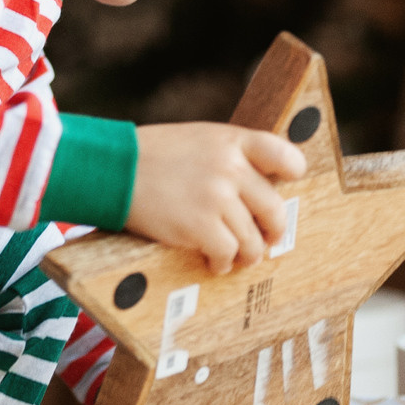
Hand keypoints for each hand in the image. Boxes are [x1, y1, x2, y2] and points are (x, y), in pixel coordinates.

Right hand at [128, 123, 304, 273]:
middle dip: (273, 231)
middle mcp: (231, 168)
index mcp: (232, 141)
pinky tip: (215, 262)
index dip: (292, 174)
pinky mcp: (200, 226)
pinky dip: (224, 263)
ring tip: (237, 257)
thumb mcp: (198, 140)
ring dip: (248, 254)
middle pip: (275, 209)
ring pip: (253, 240)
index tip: (286, 187)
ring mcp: (217, 198)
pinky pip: (229, 254)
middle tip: (267, 240)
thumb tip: (255, 188)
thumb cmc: (151, 156)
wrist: (112, 168)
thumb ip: (229, 157)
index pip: (285, 156)